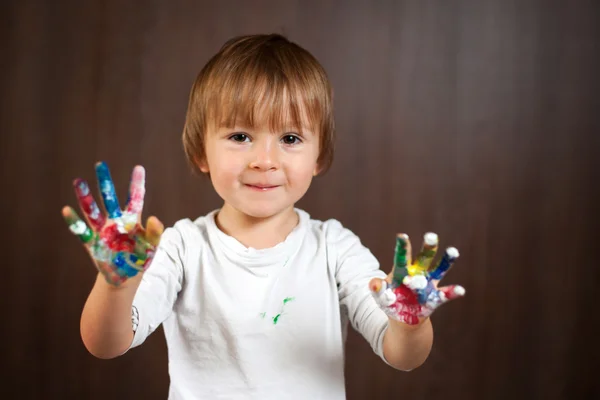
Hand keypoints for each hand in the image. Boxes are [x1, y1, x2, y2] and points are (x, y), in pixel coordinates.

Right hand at [62, 162, 163, 285]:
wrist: (125, 276)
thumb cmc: (140, 258)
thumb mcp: (151, 246)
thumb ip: (154, 233)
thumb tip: (155, 218)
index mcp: (132, 220)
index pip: (135, 198)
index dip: (137, 184)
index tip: (139, 167)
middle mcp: (115, 221)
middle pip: (109, 198)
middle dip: (105, 182)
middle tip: (100, 164)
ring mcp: (103, 231)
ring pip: (93, 211)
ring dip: (86, 197)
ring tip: (78, 181)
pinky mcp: (93, 243)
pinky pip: (81, 231)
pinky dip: (74, 222)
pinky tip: (66, 210)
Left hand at [369, 233, 464, 324]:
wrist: (402, 317)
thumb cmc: (390, 301)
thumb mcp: (380, 296)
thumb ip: (377, 289)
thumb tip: (374, 283)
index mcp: (402, 269)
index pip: (402, 256)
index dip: (402, 246)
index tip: (402, 236)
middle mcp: (417, 272)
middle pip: (424, 258)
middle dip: (428, 247)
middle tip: (431, 236)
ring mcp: (428, 284)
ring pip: (439, 269)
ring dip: (446, 261)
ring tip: (453, 251)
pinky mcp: (435, 298)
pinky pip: (445, 294)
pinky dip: (452, 292)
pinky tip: (460, 290)